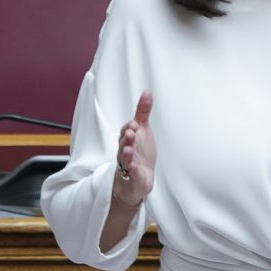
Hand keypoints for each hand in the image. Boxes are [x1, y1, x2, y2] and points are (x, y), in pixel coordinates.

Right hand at [114, 90, 155, 206]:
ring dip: (127, 153)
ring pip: (125, 158)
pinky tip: (134, 166)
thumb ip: (143, 112)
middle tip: (131, 133)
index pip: (125, 131)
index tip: (134, 124)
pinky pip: (131, 173)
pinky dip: (132, 169)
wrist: (140, 177)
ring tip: (129, 149)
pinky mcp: (133, 176)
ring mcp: (128, 164)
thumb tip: (147, 92)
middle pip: (123, 144)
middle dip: (126, 139)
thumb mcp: (142, 130)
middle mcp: (125, 151)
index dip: (129, 128)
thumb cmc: (140, 151)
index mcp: (127, 139)